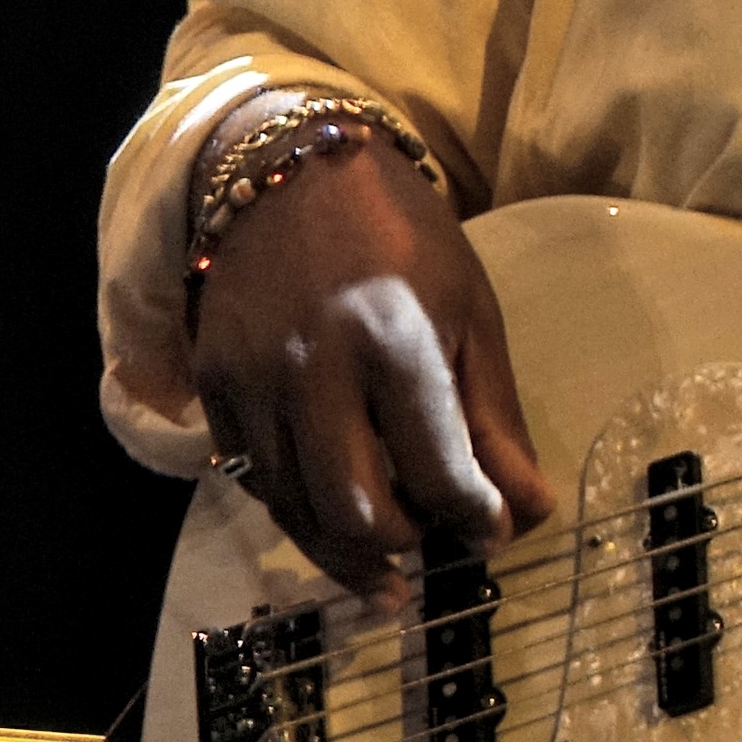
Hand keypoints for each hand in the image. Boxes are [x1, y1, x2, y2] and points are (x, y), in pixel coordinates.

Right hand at [185, 129, 558, 609]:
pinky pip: (253, 480)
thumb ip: (494, 418)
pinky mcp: (212, 387)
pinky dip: (298, 512)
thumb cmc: (403, 238)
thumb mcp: (472, 313)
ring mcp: (253, 382)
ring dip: (346, 550)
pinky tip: (333, 520)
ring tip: (389, 569)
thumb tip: (529, 511)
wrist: (289, 172)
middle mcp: (313, 368)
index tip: (494, 532)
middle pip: (355, 508)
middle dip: (405, 541)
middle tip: (437, 540)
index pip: (437, 468)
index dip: (473, 516)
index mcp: (394, 340)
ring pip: (295, 508)